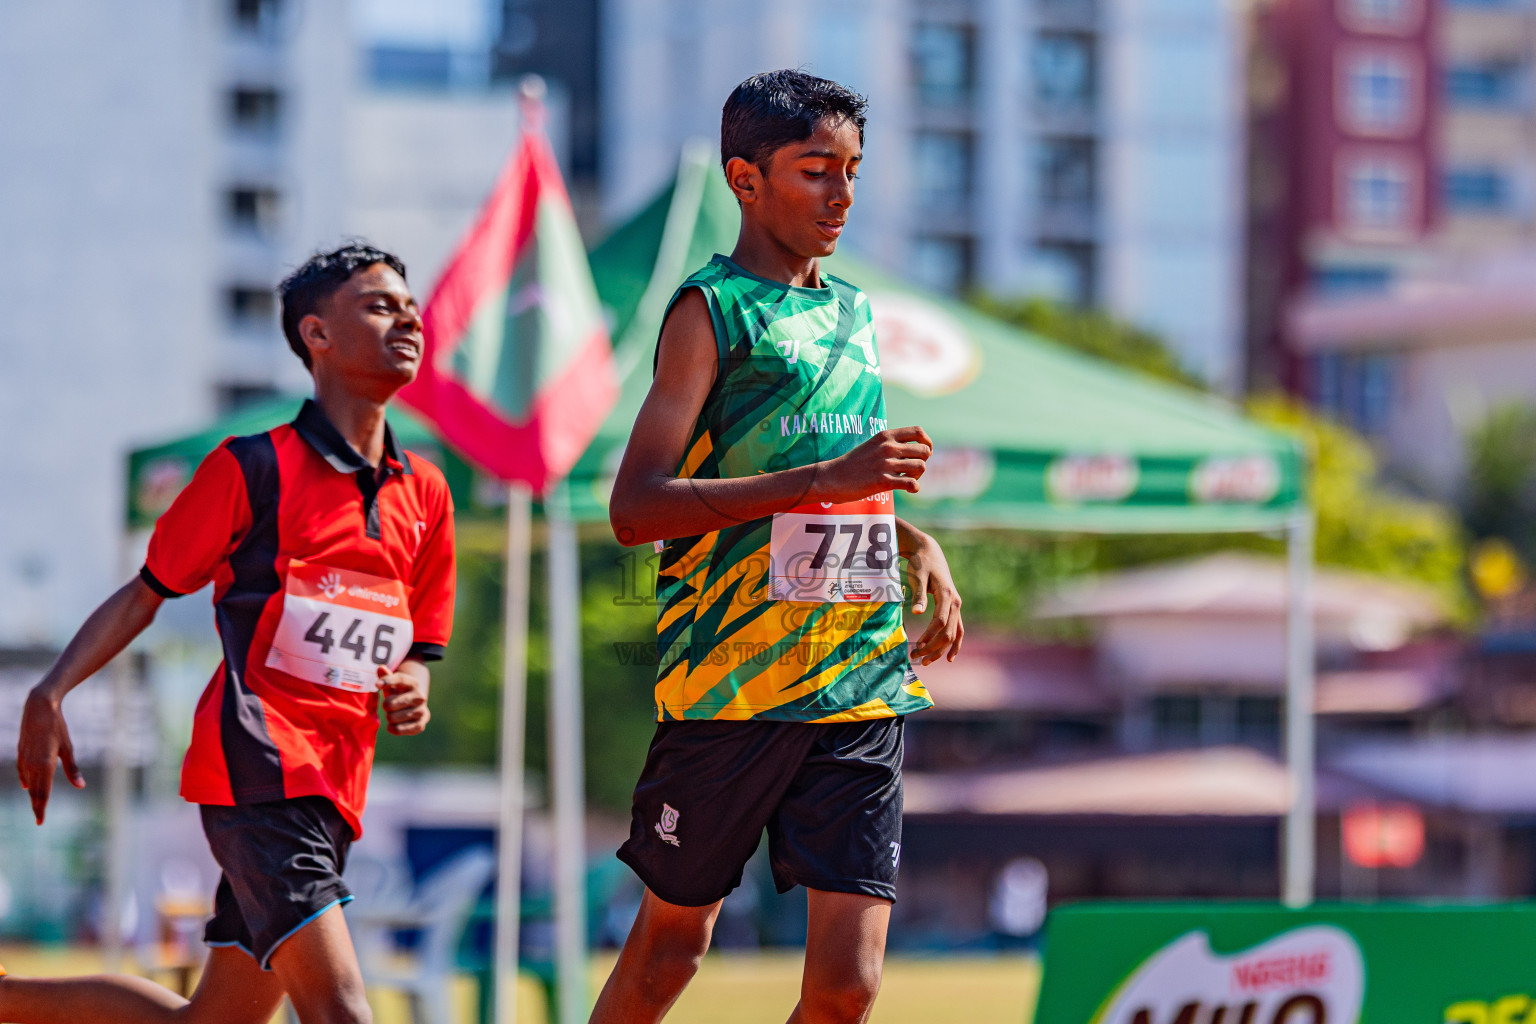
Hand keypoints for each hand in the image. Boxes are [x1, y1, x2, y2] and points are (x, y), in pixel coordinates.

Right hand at [17, 687, 85, 824]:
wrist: (39, 708)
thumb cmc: (57, 727)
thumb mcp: (68, 748)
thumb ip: (72, 769)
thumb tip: (80, 786)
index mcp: (44, 765)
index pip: (42, 793)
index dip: (41, 808)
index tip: (40, 822)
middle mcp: (31, 764)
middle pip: (33, 791)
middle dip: (36, 805)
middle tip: (38, 819)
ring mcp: (24, 758)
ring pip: (28, 782)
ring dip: (31, 794)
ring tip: (36, 805)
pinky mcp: (21, 752)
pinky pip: (23, 771)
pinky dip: (26, 780)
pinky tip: (27, 786)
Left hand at [378, 666, 430, 735]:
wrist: (416, 707)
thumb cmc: (399, 694)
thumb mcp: (394, 684)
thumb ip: (386, 676)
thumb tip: (380, 668)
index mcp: (413, 683)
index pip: (399, 679)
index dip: (387, 681)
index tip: (377, 685)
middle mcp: (420, 696)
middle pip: (389, 703)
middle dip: (386, 706)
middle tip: (389, 706)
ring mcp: (421, 711)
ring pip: (392, 717)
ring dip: (389, 717)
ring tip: (394, 714)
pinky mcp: (420, 725)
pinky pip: (398, 729)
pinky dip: (392, 728)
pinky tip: (394, 725)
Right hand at [817, 426, 932, 501]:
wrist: (833, 477)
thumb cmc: (854, 463)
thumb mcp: (873, 445)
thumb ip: (891, 443)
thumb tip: (914, 448)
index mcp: (886, 436)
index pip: (918, 432)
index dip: (927, 442)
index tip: (924, 452)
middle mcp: (888, 447)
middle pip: (924, 451)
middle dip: (923, 461)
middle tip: (913, 470)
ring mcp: (885, 464)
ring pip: (920, 467)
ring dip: (918, 475)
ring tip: (907, 479)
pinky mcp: (883, 481)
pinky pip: (911, 483)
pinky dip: (914, 487)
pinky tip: (909, 489)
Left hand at [905, 534, 963, 665]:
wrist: (930, 553)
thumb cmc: (921, 563)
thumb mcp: (918, 576)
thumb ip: (918, 595)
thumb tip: (916, 613)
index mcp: (947, 595)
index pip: (940, 621)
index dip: (930, 635)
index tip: (917, 645)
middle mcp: (956, 603)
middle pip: (948, 632)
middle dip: (933, 647)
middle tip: (915, 656)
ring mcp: (957, 606)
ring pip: (954, 634)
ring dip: (941, 649)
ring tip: (926, 661)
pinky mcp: (954, 608)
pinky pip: (958, 630)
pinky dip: (955, 645)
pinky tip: (949, 657)